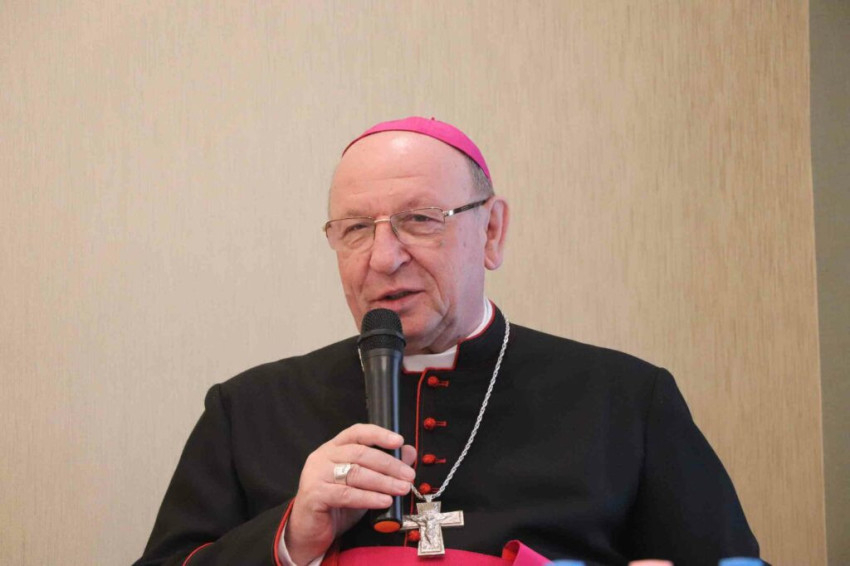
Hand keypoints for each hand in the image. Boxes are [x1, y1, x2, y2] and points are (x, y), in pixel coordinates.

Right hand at [285, 424, 416, 564]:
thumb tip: (409, 453)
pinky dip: (369, 497)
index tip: (399, 441)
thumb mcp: (364, 484)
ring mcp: (316, 474)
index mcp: (334, 448)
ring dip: (383, 481)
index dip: (379, 434)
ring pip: (355, 473)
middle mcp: (322, 456)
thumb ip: (384, 467)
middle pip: (360, 453)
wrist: (309, 532)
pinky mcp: (314, 494)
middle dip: (389, 464)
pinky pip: (346, 494)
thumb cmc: (336, 505)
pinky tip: (385, 501)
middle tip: (408, 475)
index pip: (357, 432)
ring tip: (402, 488)